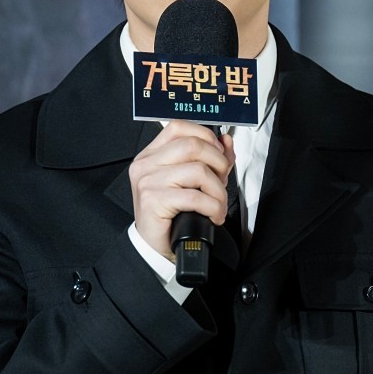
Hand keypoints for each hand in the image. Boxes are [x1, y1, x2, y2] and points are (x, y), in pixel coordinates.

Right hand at [129, 121, 234, 259]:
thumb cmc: (170, 214)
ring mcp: (148, 181)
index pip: (179, 127)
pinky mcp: (153, 200)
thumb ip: (209, 159)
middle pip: (193, 145)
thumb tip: (226, 141)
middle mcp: (146, 164)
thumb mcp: (190, 182)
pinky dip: (213, 207)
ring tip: (218, 204)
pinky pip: (195, 197)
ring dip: (218, 190)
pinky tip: (213, 215)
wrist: (155, 245)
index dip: (205, 136)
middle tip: (222, 181)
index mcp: (152, 154)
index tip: (218, 154)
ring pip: (198, 170)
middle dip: (218, 163)